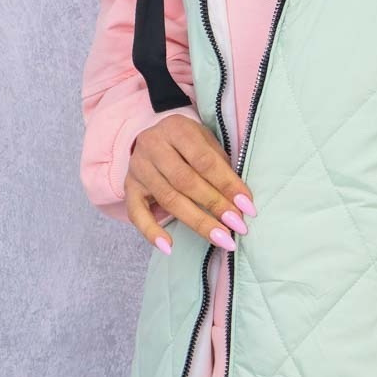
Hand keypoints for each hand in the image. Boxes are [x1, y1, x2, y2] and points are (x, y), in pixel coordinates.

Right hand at [125, 114, 255, 254]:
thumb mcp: (207, 142)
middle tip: (238, 226)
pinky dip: (151, 232)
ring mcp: (138, 168)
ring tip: (221, 238)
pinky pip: (136, 213)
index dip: (228, 184)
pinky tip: (169, 247)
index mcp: (176, 129)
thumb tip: (241, 202)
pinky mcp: (129, 187)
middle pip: (186, 181)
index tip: (248, 207)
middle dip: (215, 205)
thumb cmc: (189, 144)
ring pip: (169, 199)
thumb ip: (221, 166)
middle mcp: (153, 146)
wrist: (155, 137)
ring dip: (198, 222)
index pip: (205, 160)